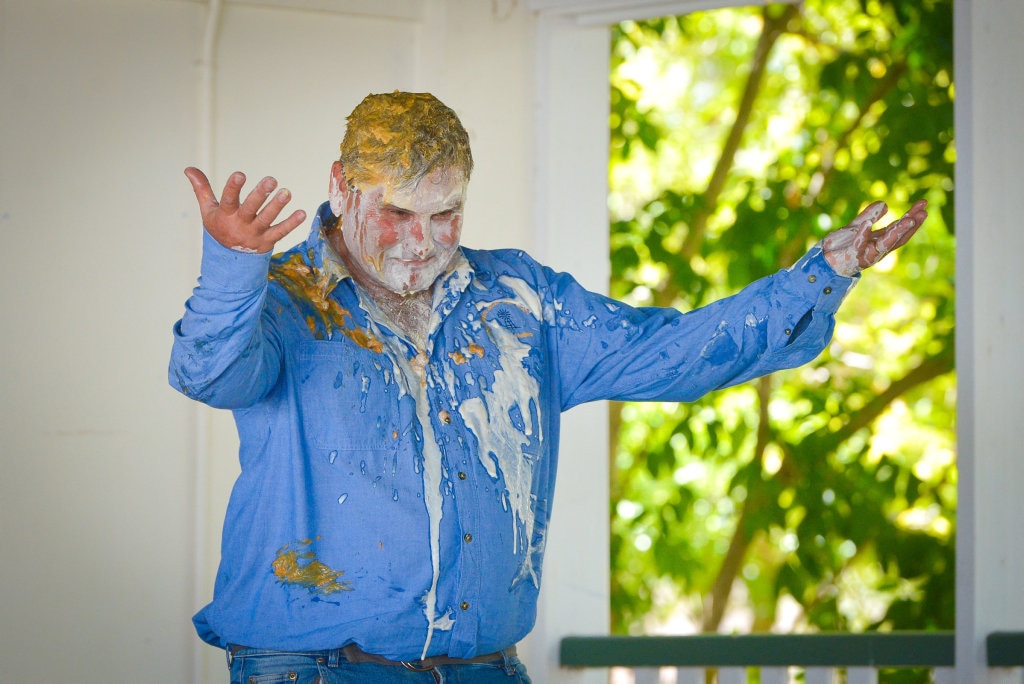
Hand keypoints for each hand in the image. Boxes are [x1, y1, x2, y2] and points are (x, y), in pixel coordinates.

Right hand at [184, 167, 306, 252]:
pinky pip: (281, 232)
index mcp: (226, 215)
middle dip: (260, 194)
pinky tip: (302, 213)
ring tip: (287, 192)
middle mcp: (241, 224)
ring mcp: (255, 234)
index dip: (234, 187)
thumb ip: (202, 188)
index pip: (229, 200)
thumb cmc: (220, 227)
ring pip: (267, 219)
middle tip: (272, 179)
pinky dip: (292, 224)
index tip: (240, 174)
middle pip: (251, 208)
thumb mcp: (208, 210)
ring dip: (277, 206)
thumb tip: (188, 168)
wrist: (229, 260)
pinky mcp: (267, 241)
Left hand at [822, 199, 927, 276]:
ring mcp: (865, 254)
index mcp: (878, 242)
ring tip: (908, 219)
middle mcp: (876, 250)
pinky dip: (862, 235)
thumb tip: (885, 204)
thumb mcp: (855, 226)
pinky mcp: (852, 256)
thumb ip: (869, 216)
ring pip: (884, 244)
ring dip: (896, 232)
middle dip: (911, 225)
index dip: (912, 218)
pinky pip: (858, 245)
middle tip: (924, 211)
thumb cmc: (840, 247)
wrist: (822, 261)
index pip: (899, 229)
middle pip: (898, 237)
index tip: (923, 204)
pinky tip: (867, 224)